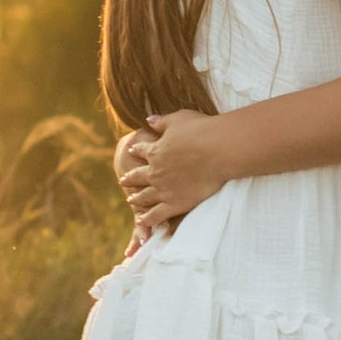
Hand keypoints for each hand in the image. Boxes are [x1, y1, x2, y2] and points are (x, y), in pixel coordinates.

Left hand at [118, 110, 229, 226]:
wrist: (217, 150)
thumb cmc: (201, 130)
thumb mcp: (178, 119)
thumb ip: (161, 122)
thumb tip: (147, 119)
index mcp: (155, 151)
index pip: (141, 151)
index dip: (136, 151)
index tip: (131, 151)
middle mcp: (155, 172)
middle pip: (139, 176)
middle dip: (130, 178)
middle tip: (123, 181)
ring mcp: (164, 190)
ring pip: (145, 196)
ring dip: (137, 198)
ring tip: (131, 201)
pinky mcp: (176, 204)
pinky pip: (157, 215)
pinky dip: (147, 219)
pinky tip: (141, 221)